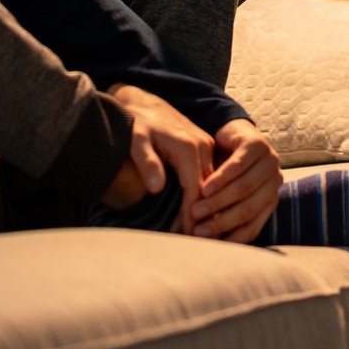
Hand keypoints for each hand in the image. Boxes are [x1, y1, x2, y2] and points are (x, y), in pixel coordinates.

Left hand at [107, 84, 214, 229]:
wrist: (140, 100)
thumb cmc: (135, 122)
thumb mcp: (135, 140)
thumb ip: (146, 162)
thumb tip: (156, 189)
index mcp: (189, 147)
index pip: (197, 191)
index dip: (192, 217)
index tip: (186, 239)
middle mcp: (203, 147)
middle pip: (210, 192)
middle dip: (204, 220)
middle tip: (194, 247)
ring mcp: (206, 148)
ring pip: (213, 187)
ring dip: (207, 212)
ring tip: (197, 239)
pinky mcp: (204, 150)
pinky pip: (210, 180)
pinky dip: (206, 200)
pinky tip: (199, 218)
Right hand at [189, 119, 281, 242]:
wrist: (230, 133)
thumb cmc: (223, 170)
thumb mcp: (225, 195)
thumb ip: (223, 216)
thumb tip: (209, 250)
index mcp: (270, 198)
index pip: (253, 226)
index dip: (231, 238)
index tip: (208, 246)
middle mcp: (275, 181)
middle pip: (248, 209)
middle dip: (221, 222)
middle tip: (198, 231)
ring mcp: (270, 161)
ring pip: (243, 189)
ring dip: (218, 202)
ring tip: (196, 211)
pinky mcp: (257, 144)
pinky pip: (238, 166)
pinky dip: (221, 179)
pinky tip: (205, 188)